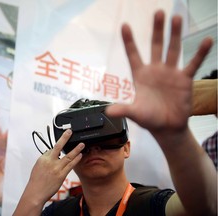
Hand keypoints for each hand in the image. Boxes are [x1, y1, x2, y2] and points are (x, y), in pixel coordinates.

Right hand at [22, 130, 83, 204]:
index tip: (62, 144)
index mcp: (43, 158)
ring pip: (68, 156)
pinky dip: (76, 160)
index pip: (51, 149)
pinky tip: (80, 155)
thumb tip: (51, 154)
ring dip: (76, 149)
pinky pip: (71, 165)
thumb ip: (45, 159)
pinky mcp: (61, 175)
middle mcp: (50, 161)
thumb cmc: (36, 181)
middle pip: (58, 146)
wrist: (36, 193)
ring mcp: (56, 168)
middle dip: (64, 138)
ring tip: (82, 144)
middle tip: (70, 131)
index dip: (57, 148)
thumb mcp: (37, 166)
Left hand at [106, 10, 211, 134]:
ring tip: (177, 18)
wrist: (167, 127)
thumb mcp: (135, 113)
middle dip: (156, 30)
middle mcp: (155, 70)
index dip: (129, 41)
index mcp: (140, 75)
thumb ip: (123, 109)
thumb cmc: (149, 118)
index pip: (133, 55)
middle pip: (155, 46)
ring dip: (175, 35)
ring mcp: (170, 73)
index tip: (124, 25)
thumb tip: (108, 111)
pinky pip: (192, 64)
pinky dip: (199, 53)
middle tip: (158, 12)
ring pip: (173, 50)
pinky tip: (207, 40)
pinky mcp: (184, 79)